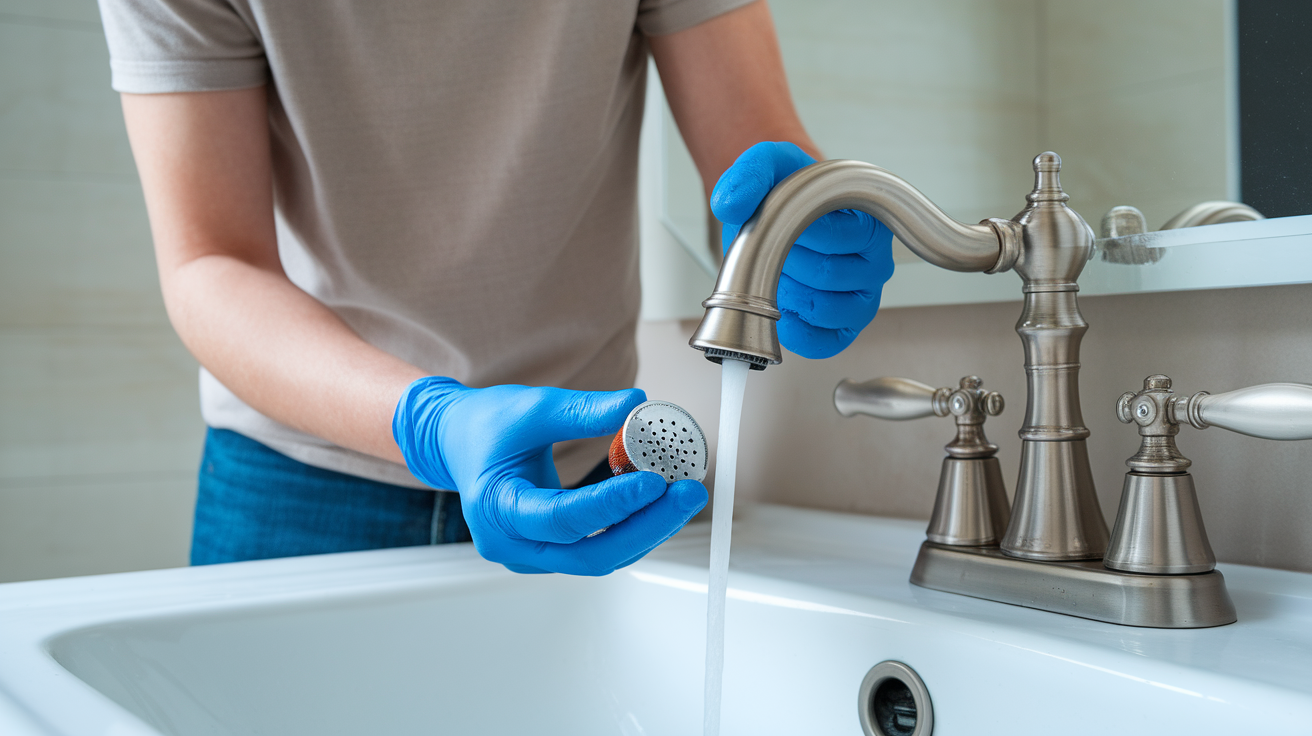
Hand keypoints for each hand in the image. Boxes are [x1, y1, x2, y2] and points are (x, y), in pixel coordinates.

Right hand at [392, 378, 706, 574]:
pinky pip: (598, 549)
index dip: (612, 504)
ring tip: (683, 493)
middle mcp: (511, 544)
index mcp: (496, 508)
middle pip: (591, 552)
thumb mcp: (534, 406)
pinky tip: (660, 503)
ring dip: (646, 529)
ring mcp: (531, 555)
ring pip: (600, 557)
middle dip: (647, 525)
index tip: (654, 481)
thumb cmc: (488, 426)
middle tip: (688, 493)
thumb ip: (584, 410)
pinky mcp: (550, 553)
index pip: (562, 517)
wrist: (460, 441)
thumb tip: (636, 405)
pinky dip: (631, 529)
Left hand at [710, 141, 894, 358]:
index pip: (845, 236)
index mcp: (869, 221)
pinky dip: (794, 330)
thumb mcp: (769, 167)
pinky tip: (781, 307)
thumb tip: (731, 203)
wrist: (781, 213)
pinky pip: (823, 342)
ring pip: (822, 309)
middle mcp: (876, 262)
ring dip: (786, 294)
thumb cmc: (786, 192)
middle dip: (785, 263)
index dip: (803, 234)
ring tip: (776, 272)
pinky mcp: (846, 327)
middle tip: (771, 247)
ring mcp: (863, 298)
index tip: (780, 222)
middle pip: (826, 276)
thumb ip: (751, 173)